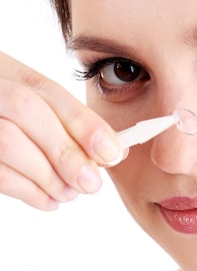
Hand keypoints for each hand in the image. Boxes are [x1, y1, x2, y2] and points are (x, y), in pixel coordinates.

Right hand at [0, 50, 120, 209]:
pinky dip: (26, 191)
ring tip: (69, 193)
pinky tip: (48, 201)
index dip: (83, 122)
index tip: (111, 152)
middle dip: (66, 151)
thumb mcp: (28, 108)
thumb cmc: (6, 120)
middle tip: (92, 183)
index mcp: (3, 69)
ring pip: (8, 141)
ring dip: (47, 176)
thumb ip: (62, 123)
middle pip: (27, 109)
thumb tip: (110, 151)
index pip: (47, 90)